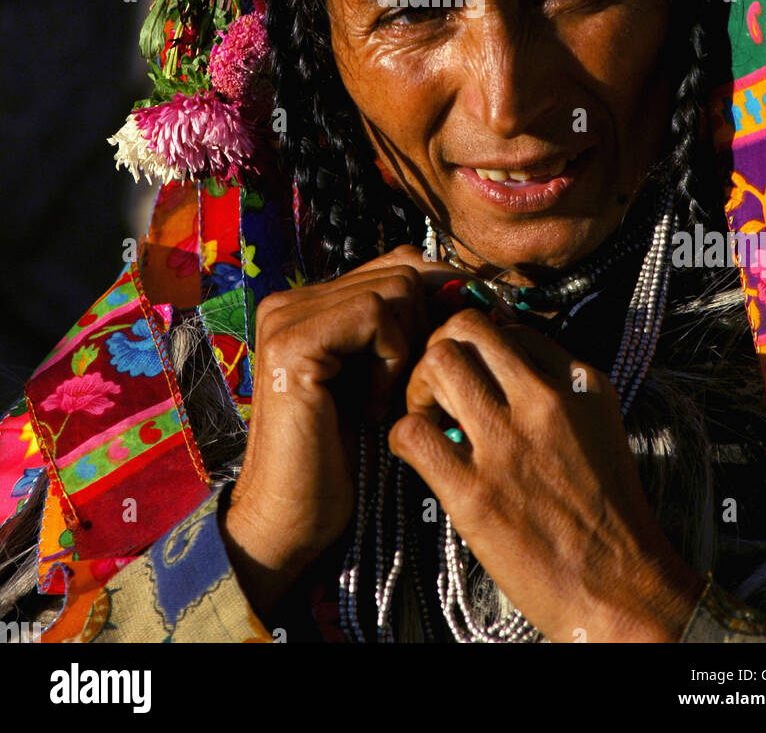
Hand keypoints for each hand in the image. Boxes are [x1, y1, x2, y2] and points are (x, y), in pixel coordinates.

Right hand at [221, 245, 452, 617]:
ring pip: (395, 287)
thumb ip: (404, 329)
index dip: (436, 301)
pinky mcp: (292, 340)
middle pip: (403, 269)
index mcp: (312, 303)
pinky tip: (371, 405)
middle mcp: (292, 300)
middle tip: (406, 388)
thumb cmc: (344, 458)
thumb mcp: (382, 378)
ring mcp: (286, 316)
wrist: (293, 518)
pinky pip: (374, 313)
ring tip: (385, 397)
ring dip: (408, 347)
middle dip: (424, 328)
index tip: (450, 351)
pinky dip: (390, 358)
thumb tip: (464, 285)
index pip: (398, 262)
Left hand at [388, 309, 702, 642]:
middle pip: (465, 327)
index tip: (475, 372)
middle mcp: (543, 401)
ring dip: (418, 385)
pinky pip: (412, 432)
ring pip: (436, 363)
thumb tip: (507, 371)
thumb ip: (560, 392)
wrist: (623, 589)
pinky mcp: (475, 492)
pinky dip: (403, 436)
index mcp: (579, 383)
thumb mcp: (600, 428)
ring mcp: (507, 443)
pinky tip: (419, 453)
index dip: (481, 346)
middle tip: (439, 385)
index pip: (511, 327)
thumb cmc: (611, 517)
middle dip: (441, 348)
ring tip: (428, 416)